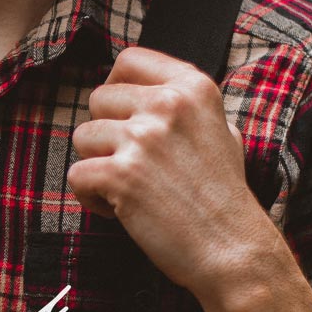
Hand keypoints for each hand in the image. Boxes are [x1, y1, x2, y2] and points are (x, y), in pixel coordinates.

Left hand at [67, 46, 268, 300]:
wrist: (234, 252)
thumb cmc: (223, 196)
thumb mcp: (220, 130)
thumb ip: (183, 104)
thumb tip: (139, 87)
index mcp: (193, 87)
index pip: (130, 59)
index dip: (117, 86)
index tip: (122, 112)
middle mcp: (167, 105)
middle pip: (98, 99)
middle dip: (107, 133)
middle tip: (136, 166)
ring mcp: (143, 138)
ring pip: (82, 136)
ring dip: (98, 165)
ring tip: (132, 189)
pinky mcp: (122, 174)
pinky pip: (77, 175)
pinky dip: (91, 197)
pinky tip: (121, 210)